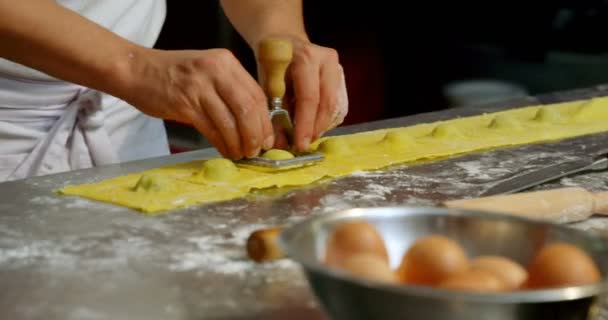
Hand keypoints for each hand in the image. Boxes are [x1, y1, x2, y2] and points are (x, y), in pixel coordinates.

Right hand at [122, 48, 273, 158]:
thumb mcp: (207, 72)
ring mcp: (200, 86)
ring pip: (231, 121)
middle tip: (256, 151)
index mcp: (226, 62)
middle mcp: (216, 70)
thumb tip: (253, 123)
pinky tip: (225, 151)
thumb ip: (229, 90)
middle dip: (256, 134)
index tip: (268, 139)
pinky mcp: (185, 103)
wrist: (135, 69)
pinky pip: (212, 129)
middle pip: (248, 108)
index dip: (266, 121)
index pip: (257, 94)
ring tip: (240, 154)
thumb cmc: (172, 74)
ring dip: (239, 143)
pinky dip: (222, 144)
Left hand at [273, 39, 348, 150]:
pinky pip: (337, 104)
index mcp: (305, 57)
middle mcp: (326, 60)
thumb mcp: (267, 83)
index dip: (305, 124)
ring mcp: (337, 67)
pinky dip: (325, 118)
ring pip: (335, 105)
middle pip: (327, 102)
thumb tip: (280, 144)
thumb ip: (274, 112)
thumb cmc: (272, 62)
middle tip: (305, 144)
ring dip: (321, 125)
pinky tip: (314, 126)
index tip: (300, 144)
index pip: (309, 97)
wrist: (283, 41)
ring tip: (308, 137)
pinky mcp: (341, 76)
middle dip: (316, 128)